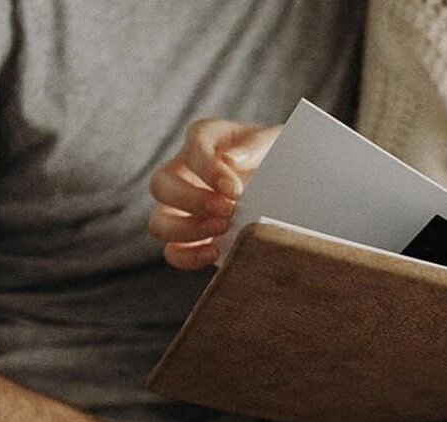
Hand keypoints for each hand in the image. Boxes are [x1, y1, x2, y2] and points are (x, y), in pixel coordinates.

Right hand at [148, 119, 282, 269]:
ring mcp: (182, 208)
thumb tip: (231, 159)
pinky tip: (215, 251)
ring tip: (222, 230)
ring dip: (186, 230)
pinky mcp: (191, 238)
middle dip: (192, 200)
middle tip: (227, 210)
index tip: (235, 189)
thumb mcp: (276, 142)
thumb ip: (257, 144)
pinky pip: (174, 251)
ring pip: (159, 221)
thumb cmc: (277, 158)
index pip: (194, 146)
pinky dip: (188, 256)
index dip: (209, 169)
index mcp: (205, 140)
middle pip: (162, 184)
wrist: (287, 188)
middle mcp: (184, 171)